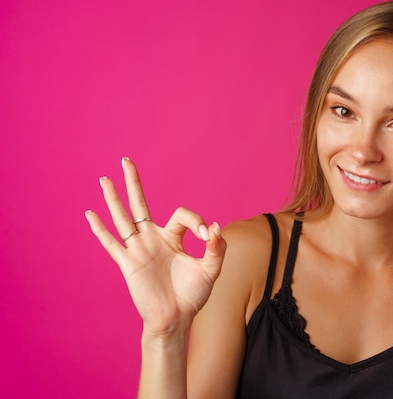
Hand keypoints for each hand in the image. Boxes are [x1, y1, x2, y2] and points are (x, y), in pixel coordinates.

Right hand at [85, 157, 225, 335]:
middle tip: (126, 160)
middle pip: (140, 204)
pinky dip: (101, 230)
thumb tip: (214, 226)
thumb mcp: (211, 269)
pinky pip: (112, 244)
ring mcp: (139, 250)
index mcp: (173, 237)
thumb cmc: (192, 295)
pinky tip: (90, 214)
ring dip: (114, 199)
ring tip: (104, 179)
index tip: (206, 236)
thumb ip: (216, 248)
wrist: (176, 318)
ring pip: (123, 218)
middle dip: (134, 182)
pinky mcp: (128, 263)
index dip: (196, 221)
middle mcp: (153, 239)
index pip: (182, 215)